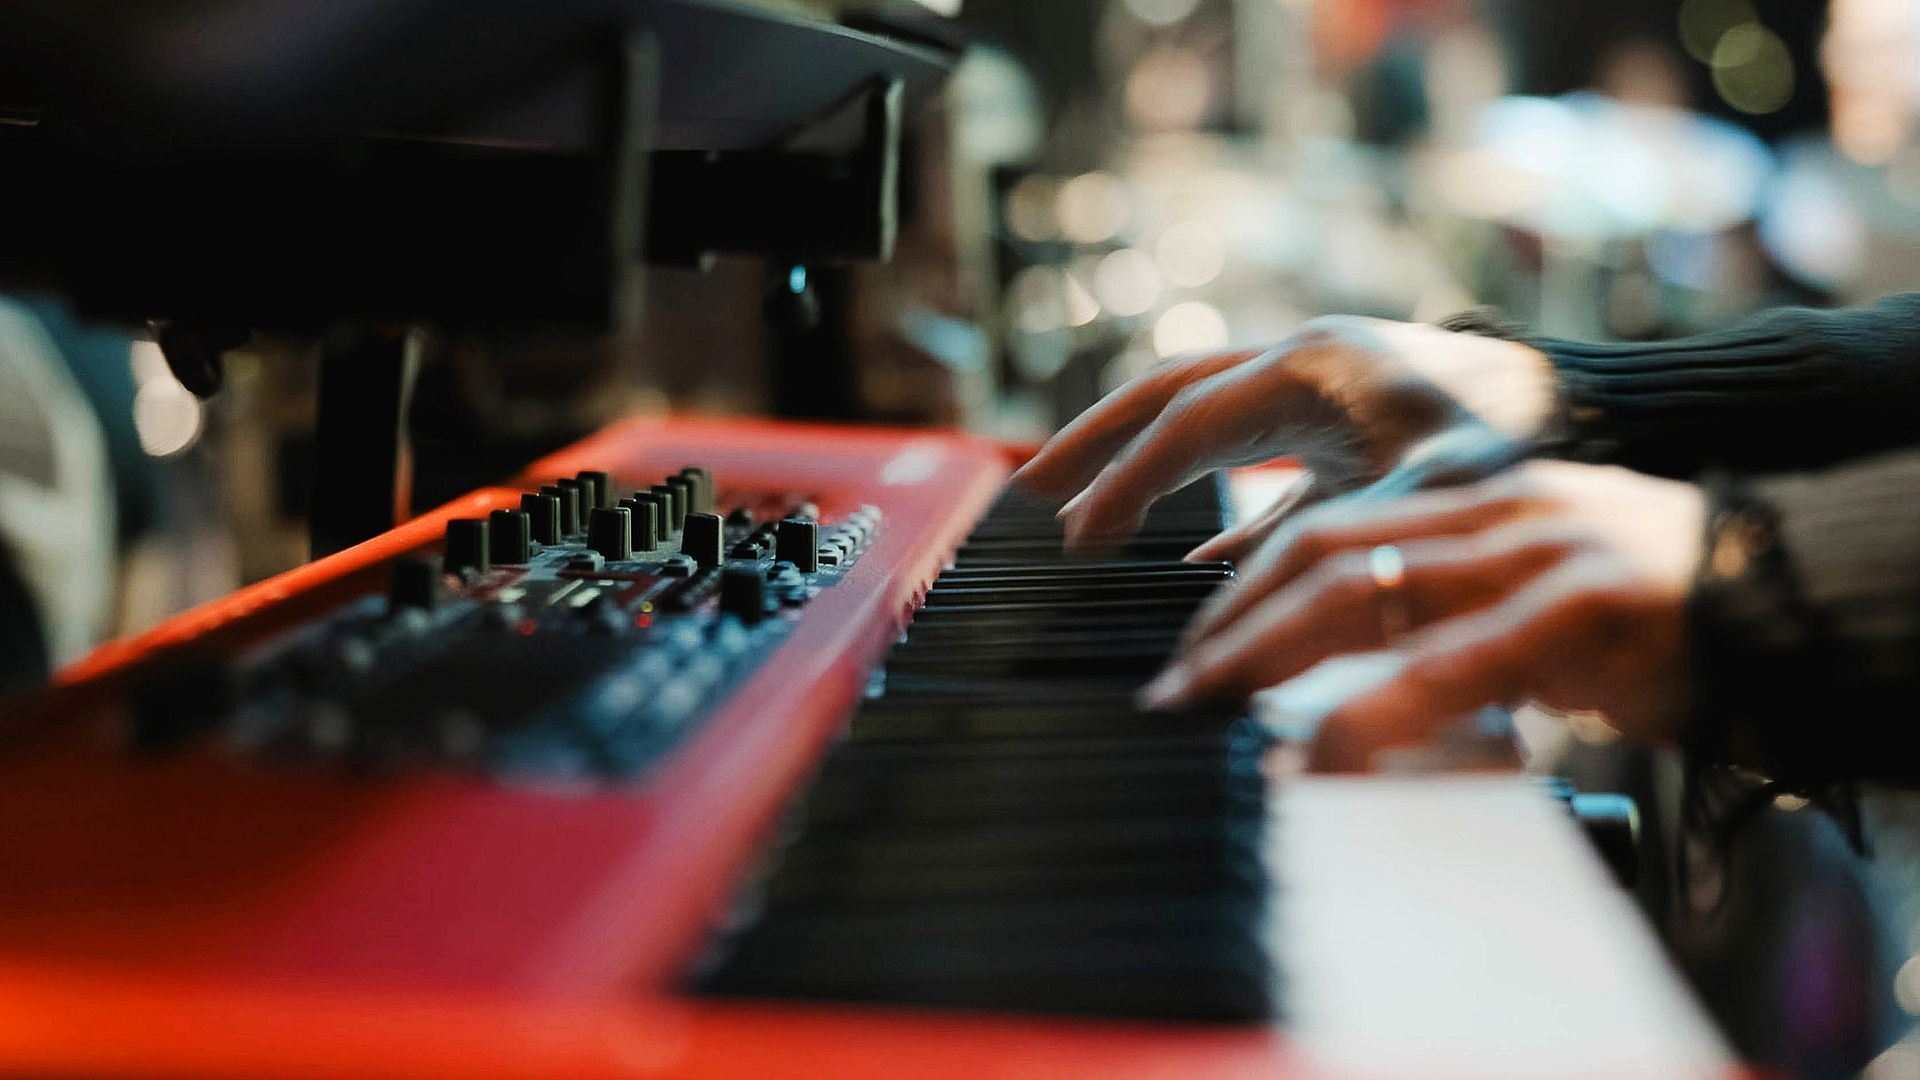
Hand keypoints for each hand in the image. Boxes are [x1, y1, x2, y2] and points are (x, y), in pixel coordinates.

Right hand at [1011, 316, 1557, 553]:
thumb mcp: (1431, 497)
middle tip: (1024, 493)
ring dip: (1134, 463)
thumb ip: (1324, 549)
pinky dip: (1205, 505)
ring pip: (1197, 416)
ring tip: (1071, 512)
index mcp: (1316, 368)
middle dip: (1092, 443)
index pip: (1188, 422)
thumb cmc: (1528, 447)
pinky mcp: (1341, 428)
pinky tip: (1178, 563)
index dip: (1124, 481)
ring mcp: (1319, 390)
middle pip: (1166, 394)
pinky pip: (1248, 460)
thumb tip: (1218, 612)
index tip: (1072, 539)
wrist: (1607, 411)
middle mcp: (1304, 364)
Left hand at [1138, 461, 1706, 769]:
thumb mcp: (1532, 593)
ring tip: (1206, 708)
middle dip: (1230, 623)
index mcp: (1474, 501)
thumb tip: (1354, 664)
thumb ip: (1448, 612)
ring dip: (1265, 655)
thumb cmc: (1652, 618)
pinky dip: (1369, 714)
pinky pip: (1449, 664)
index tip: (1189, 648)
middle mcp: (1490, 511)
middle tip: (1171, 690)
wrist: (1788, 601)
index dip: (1242, 586)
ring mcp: (1533, 551)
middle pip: (1321, 551)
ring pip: (1364, 590)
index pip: (1326, 528)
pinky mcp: (1580, 607)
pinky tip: (1317, 757)